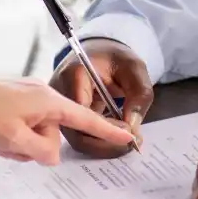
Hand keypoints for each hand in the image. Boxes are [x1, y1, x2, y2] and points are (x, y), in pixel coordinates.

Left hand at [0, 74, 133, 164]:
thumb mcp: (14, 141)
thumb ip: (42, 151)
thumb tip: (53, 155)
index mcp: (47, 100)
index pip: (84, 118)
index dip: (106, 129)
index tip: (127, 136)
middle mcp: (41, 93)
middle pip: (55, 131)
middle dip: (37, 145)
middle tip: (11, 147)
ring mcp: (26, 93)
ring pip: (37, 129)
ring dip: (21, 142)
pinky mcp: (13, 97)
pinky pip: (24, 121)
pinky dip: (14, 133)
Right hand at [48, 38, 153, 157]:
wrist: (98, 54)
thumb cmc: (115, 58)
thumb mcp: (134, 69)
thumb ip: (138, 94)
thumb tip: (132, 127)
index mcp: (74, 75)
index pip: (83, 111)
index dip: (105, 129)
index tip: (129, 135)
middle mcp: (59, 94)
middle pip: (76, 131)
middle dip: (106, 143)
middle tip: (132, 143)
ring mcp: (59, 108)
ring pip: (77, 137)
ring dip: (104, 145)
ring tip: (129, 141)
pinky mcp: (64, 117)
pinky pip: (80, 134)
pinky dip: (100, 140)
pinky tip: (119, 138)